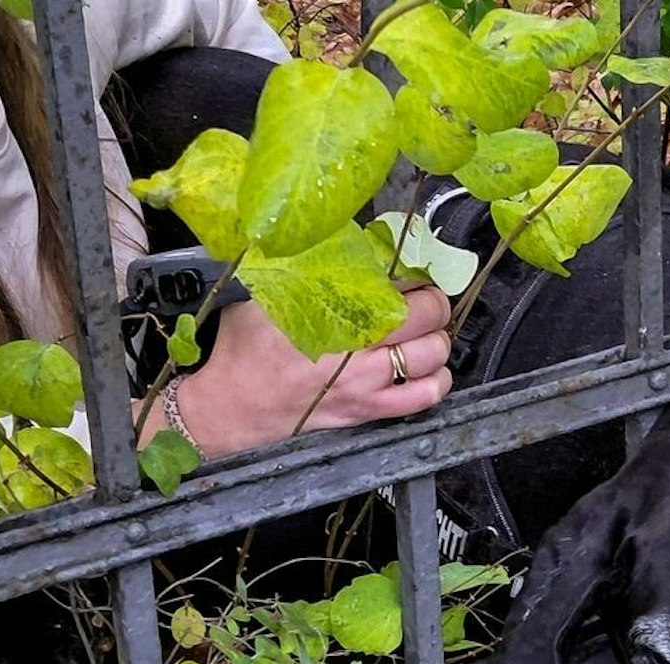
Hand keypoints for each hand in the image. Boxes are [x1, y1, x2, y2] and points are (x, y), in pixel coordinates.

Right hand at [171, 285, 454, 457]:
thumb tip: (340, 244)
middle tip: (427, 300)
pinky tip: (430, 370)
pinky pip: (423, 399)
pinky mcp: (368, 412)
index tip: (411, 275)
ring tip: (429, 334)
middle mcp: (357, 350)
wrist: (230, 407)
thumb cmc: (245, 348)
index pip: (397, 284)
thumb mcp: (266, 295)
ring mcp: (367, 385)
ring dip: (439, 342)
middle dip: (434, 304)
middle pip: (426, 317)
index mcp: (333, 312)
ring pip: (432, 357)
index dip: (413, 276)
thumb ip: (304, 270)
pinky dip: (437, 382)